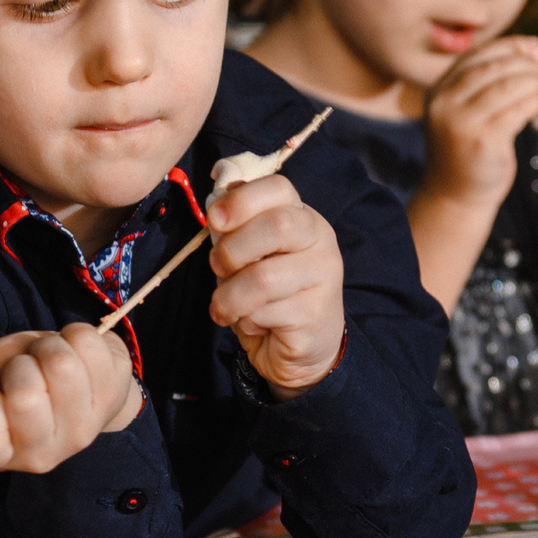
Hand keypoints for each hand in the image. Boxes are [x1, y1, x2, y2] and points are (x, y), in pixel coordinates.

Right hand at [0, 324, 140, 473]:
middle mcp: (43, 453)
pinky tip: (76, 354)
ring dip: (48, 347)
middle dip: (18, 366)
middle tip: (24, 370)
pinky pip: (88, 344)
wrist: (78, 377)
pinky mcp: (113, 398)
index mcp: (0, 452)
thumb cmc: (21, 380)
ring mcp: (83, 430)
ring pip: (61, 364)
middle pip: (26, 394)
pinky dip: (74, 335)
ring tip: (49, 360)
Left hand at [208, 173, 347, 395]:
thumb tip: (215, 208)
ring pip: (262, 278)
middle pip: (277, 226)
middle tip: (218, 267)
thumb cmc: (271, 295)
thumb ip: (235, 230)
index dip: (241, 199)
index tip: (214, 219)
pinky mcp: (315, 314)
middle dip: (232, 249)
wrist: (303, 349)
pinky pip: (263, 312)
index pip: (279, 188)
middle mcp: (320, 242)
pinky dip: (243, 321)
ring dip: (229, 295)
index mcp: (303, 218)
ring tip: (225, 305)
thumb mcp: (250, 256)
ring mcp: (323, 278)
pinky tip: (255, 324)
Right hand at [422, 36, 537, 207]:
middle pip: (493, 67)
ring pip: (508, 86)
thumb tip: (535, 53)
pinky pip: (519, 110)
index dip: (511, 46)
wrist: (455, 197)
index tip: (537, 47)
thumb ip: (488, 86)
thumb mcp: (468, 113)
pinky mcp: (482, 141)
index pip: (477, 54)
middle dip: (527, 64)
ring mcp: (461, 121)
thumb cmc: (469, 152)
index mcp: (439, 89)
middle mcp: (444, 101)